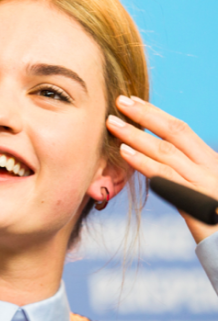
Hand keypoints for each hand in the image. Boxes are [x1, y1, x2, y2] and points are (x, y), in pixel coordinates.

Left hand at [106, 95, 217, 243]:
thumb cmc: (217, 219)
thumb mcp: (204, 189)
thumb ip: (185, 173)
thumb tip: (159, 161)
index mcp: (210, 161)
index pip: (181, 130)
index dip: (156, 114)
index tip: (135, 102)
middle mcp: (207, 167)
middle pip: (173, 132)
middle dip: (145, 114)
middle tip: (119, 101)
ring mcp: (201, 182)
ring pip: (164, 151)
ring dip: (136, 135)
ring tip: (112, 123)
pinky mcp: (194, 201)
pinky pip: (164, 176)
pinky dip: (143, 162)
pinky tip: (124, 152)